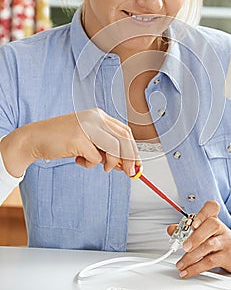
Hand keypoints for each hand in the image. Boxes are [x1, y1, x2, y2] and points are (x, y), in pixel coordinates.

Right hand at [0, 108, 139, 177]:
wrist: (35, 138)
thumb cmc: (62, 140)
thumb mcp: (88, 140)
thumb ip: (105, 148)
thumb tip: (126, 164)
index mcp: (99, 116)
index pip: (125, 131)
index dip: (133, 149)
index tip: (137, 165)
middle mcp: (95, 118)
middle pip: (124, 138)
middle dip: (130, 158)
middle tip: (129, 173)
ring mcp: (87, 127)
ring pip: (114, 148)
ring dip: (110, 163)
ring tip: (99, 166)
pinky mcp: (78, 138)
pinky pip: (95, 158)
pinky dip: (90, 164)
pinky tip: (78, 159)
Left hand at [167, 200, 230, 277]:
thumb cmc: (218, 239)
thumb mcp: (204, 231)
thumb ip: (186, 230)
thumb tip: (171, 229)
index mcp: (213, 218)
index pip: (211, 208)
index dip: (203, 213)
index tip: (193, 222)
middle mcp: (221, 228)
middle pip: (212, 225)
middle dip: (196, 236)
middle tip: (184, 246)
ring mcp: (226, 242)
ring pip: (209, 245)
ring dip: (192, 256)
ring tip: (181, 263)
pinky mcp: (228, 257)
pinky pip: (211, 262)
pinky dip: (196, 268)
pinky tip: (188, 271)